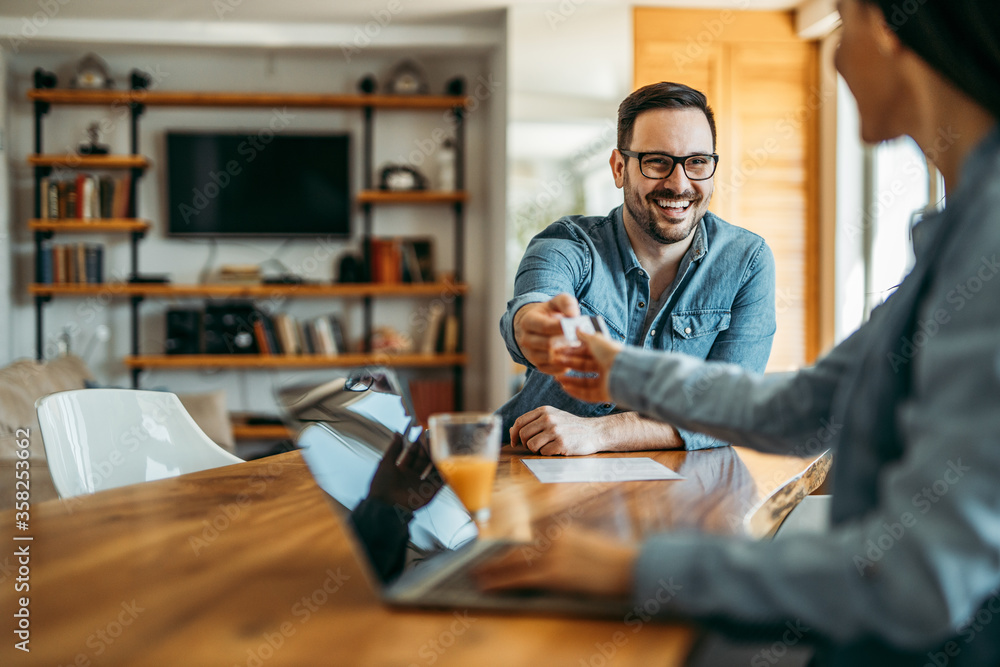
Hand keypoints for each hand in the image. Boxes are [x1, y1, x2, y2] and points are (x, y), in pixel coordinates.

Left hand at [367, 433, 442, 511]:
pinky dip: (444, 472)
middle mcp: (412, 477)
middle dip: (427, 449)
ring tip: (439, 445)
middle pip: (423, 460)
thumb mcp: (386, 462)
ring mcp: (421, 484)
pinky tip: (448, 461)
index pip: (411, 454)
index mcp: (401, 470)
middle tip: (432, 437)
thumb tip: (397, 433)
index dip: (416, 445)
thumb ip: (394, 448)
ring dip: (436, 457)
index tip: (421, 434)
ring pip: (432, 468)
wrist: (386, 504)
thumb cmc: (382, 484)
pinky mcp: (430, 492)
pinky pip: (440, 481)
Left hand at [475, 526, 636, 597]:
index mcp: (561, 529)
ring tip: (478, 577)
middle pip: (516, 549)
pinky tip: (488, 586)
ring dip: (493, 571)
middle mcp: (553, 538)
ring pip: (513, 563)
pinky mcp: (554, 574)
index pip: (526, 537)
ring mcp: (553, 555)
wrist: (632, 567)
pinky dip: (501, 582)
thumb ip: (564, 547)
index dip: (507, 546)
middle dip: (496, 559)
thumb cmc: (614, 562)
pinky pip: (520, 579)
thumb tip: (543, 557)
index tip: (493, 550)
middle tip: (478, 565)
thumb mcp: (585, 545)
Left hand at [509, 406, 601, 455]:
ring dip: (536, 450)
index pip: (520, 421)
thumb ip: (534, 421)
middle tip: (535, 446)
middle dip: (526, 444)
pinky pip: (543, 452)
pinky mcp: (561, 443)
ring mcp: (555, 431)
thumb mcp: (553, 417)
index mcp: (544, 411)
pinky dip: (548, 454)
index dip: (514, 434)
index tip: (515, 442)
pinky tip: (557, 449)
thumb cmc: (571, 426)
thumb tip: (512, 430)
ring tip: (547, 447)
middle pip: (523, 435)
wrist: (594, 431)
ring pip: (531, 445)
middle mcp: (548, 419)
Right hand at [512, 293, 579, 373]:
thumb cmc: (549, 314)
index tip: (577, 326)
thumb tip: (574, 315)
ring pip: (551, 358)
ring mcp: (531, 355)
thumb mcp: (556, 303)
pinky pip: (553, 369)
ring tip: (579, 346)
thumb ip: (566, 303)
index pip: (545, 327)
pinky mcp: (538, 366)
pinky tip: (574, 356)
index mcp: (528, 321)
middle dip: (566, 341)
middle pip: (548, 344)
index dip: (562, 328)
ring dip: (567, 354)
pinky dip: (566, 365)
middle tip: (582, 338)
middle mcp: (526, 340)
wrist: (536, 328)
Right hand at [555, 331, 623, 403]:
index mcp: (605, 353)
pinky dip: (576, 392)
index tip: (558, 352)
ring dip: (570, 380)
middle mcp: (605, 367)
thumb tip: (576, 328)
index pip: (585, 353)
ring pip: (584, 382)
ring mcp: (605, 381)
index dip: (572, 352)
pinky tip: (565, 388)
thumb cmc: (610, 352)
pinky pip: (588, 394)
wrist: (623, 370)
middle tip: (555, 363)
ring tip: (557, 379)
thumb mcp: (595, 339)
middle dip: (568, 365)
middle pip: (583, 367)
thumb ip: (584, 335)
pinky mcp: (605, 394)